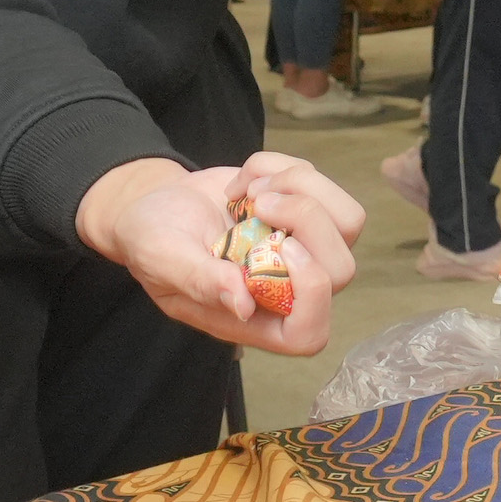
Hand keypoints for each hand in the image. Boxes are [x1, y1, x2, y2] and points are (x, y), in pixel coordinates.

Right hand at [75, 153, 361, 355]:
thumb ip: (201, 281)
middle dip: (307, 221)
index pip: (309, 333)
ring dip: (302, 188)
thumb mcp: (163, 260)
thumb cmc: (152, 241)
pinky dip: (281, 167)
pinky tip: (242, 180)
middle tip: (258, 202)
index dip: (311, 295)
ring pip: (348, 222)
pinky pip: (323, 184)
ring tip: (250, 189)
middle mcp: (287, 287)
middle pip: (342, 270)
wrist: (155, 204)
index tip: (282, 249)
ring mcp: (303, 248)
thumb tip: (241, 305)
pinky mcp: (305, 208)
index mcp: (253, 318)